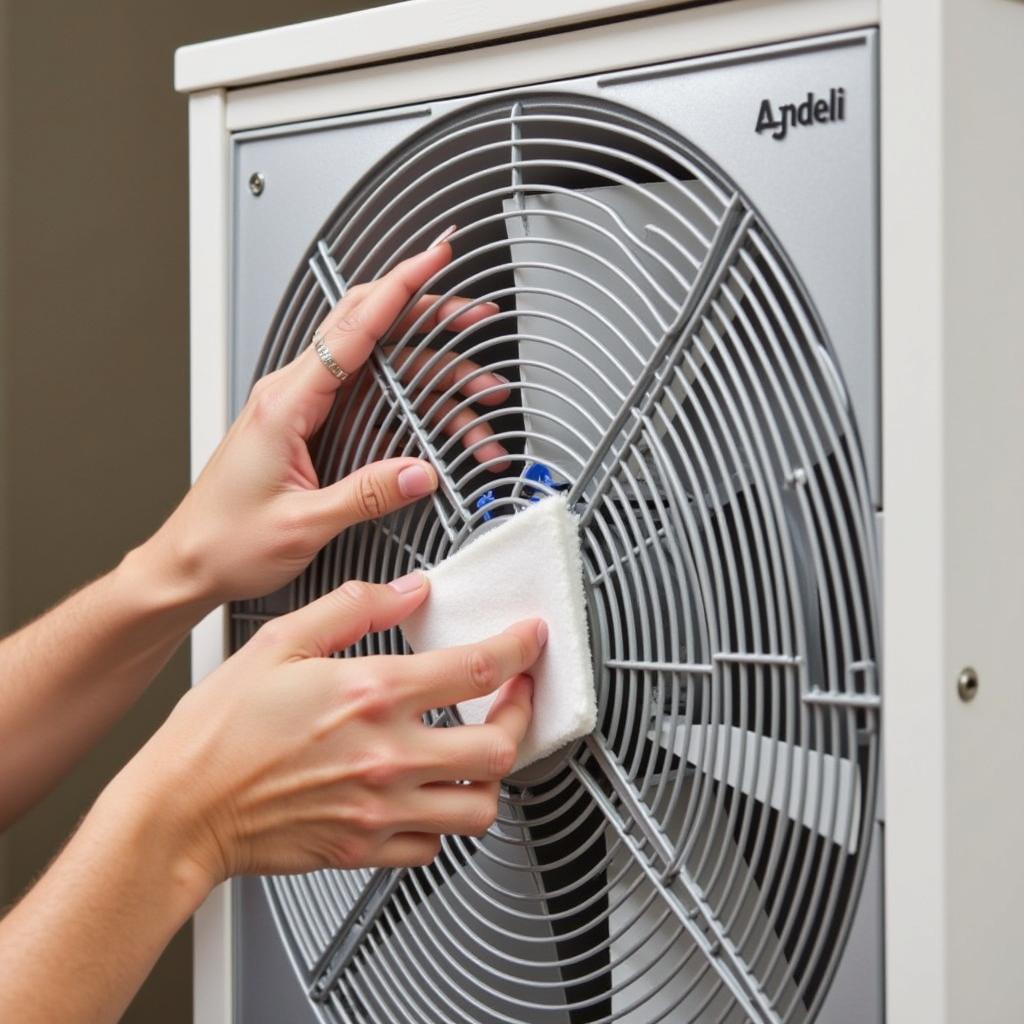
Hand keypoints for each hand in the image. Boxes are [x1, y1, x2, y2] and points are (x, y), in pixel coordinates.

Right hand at [119, 574, 543, 884]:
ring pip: (481, 807)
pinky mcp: (366, 848)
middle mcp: (387, 755)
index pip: (476, 669)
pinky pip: (435, 846)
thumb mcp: (280, 641)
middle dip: (522, 715)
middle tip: (517, 697)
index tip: (530, 640)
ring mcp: (381, 808)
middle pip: (499, 746)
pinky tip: (433, 794)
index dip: (519, 649)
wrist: (179, 810)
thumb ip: (353, 608)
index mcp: (370, 695)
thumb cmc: (218, 731)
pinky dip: (446, 821)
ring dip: (493, 775)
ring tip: (483, 750)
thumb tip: (407, 591)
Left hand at [146, 240, 509, 605]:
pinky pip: (367, 399)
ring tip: (480, 395)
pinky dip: (411, 405)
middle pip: (370, 330)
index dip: (401, 286)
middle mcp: (292, 394)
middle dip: (430, 317)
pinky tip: (442, 425)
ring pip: (378, 368)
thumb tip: (421, 473)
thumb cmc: (225, 540)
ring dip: (433, 378)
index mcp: (285, 403)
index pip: (352, 326)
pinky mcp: (309, 428)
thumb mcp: (303, 524)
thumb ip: (367, 495)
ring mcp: (301, 408)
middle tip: (477, 318)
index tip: (435, 257)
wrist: (188, 562)